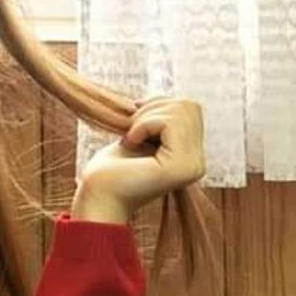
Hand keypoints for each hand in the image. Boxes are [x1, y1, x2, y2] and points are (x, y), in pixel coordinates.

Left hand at [72, 95, 206, 223]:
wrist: (97, 196)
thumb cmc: (111, 168)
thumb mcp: (141, 135)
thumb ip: (161, 120)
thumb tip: (170, 98)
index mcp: (191, 155)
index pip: (189, 108)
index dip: (157, 107)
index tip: (135, 128)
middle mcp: (198, 162)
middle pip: (189, 105)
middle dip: (153, 109)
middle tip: (133, 133)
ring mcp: (193, 166)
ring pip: (181, 110)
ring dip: (146, 118)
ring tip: (132, 140)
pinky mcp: (180, 167)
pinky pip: (169, 122)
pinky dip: (143, 125)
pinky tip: (132, 144)